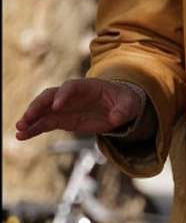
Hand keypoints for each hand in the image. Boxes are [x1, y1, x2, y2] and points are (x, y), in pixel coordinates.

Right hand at [15, 78, 143, 139]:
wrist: (119, 106)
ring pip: (43, 110)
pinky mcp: (62, 119)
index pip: (71, 87)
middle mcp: (72, 95)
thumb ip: (123, 110)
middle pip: (50, 96)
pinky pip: (45, 123)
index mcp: (87, 86)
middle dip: (38, 106)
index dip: (63, 95)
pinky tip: (22, 136)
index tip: (56, 106)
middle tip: (27, 118)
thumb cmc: (124, 101)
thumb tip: (117, 118)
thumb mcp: (129, 104)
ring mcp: (65, 107)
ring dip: (31, 119)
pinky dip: (34, 129)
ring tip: (19, 130)